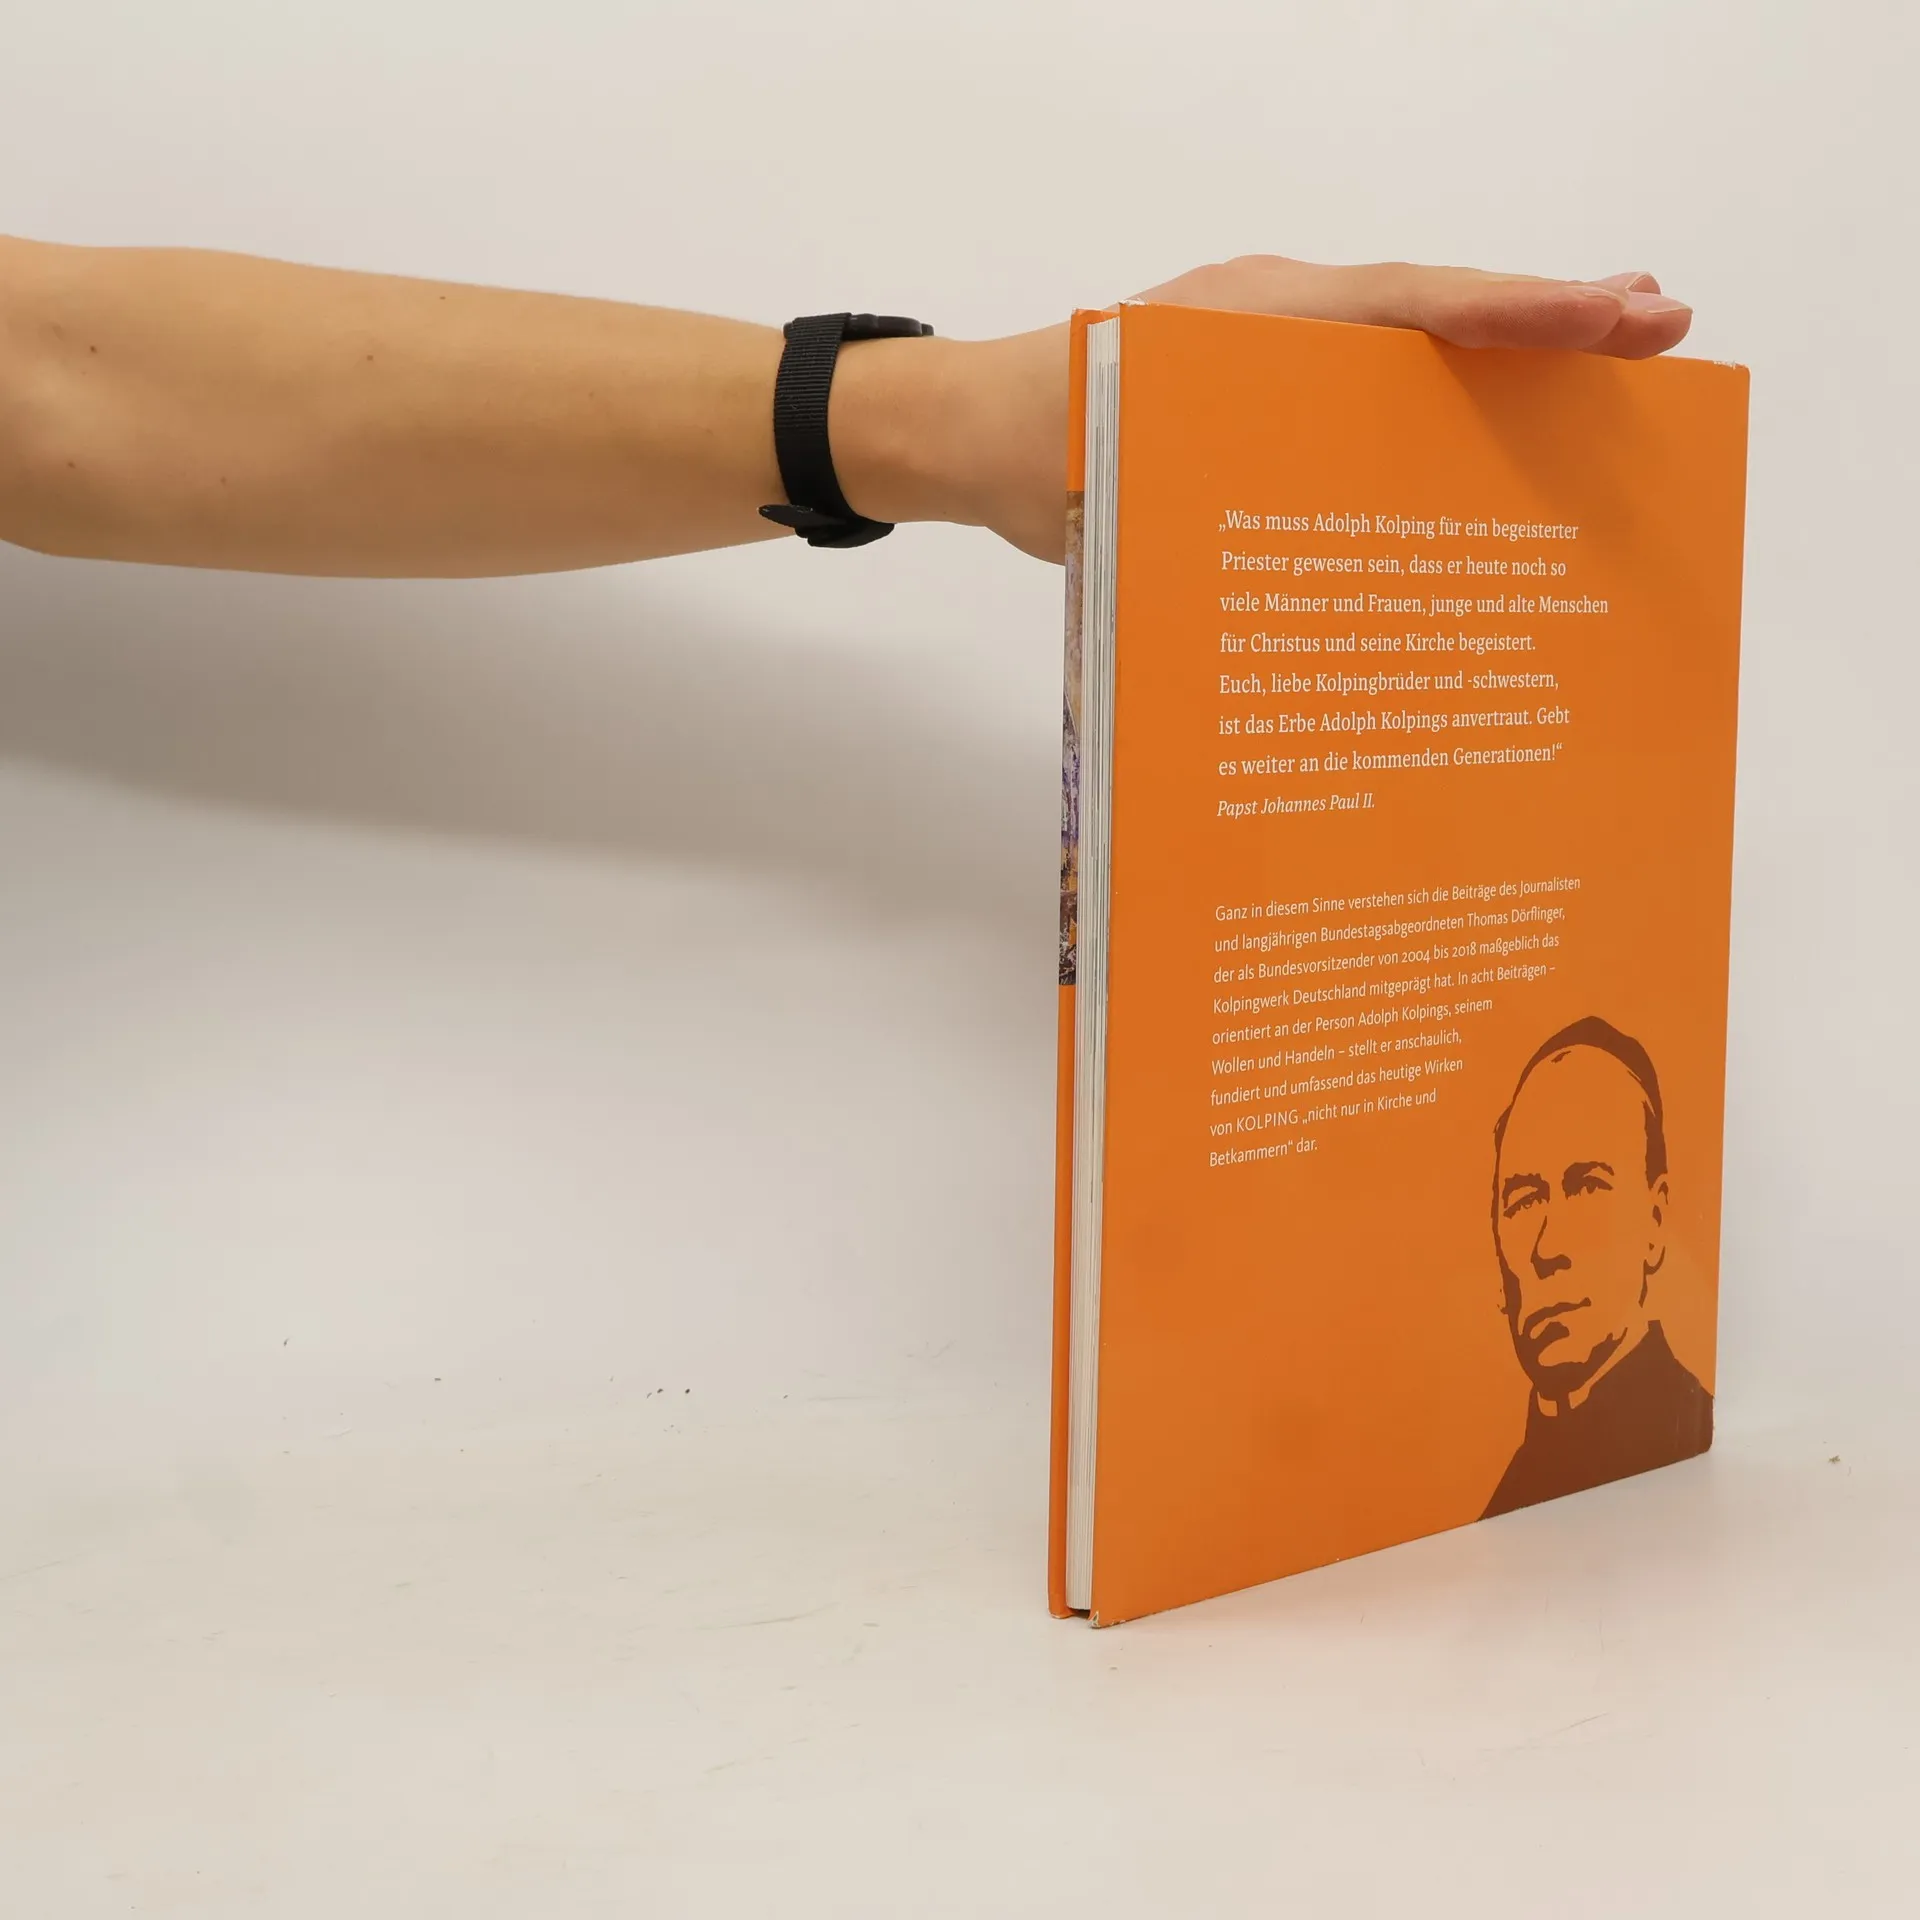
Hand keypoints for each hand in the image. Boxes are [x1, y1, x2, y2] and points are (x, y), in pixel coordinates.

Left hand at [842, 258, 1693, 563]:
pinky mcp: (1262, 388)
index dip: (1511, 316)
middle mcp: (1276, 319)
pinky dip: (1436, 389)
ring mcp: (1273, 347)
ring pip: (1407, 345)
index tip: (1609, 317)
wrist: (971, 436)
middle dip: (1545, 321)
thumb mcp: (1119, 475)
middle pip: (1430, 313)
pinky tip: (1489, 426)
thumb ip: (1212, 489)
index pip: (1404, 307)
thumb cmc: (1037, 454)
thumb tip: (1317, 568)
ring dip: (1504, 354)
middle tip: (1659, 325)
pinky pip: (1365, 384)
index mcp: (1252, 323)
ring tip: (1609, 360)